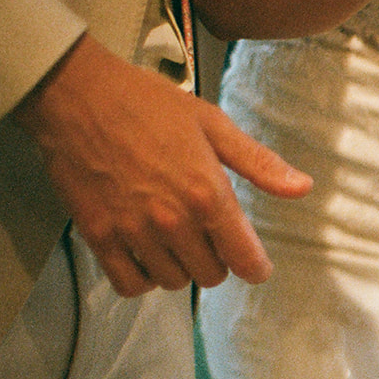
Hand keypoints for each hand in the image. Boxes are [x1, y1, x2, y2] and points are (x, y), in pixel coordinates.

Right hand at [13, 36, 311, 296]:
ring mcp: (133, 230)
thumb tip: (302, 187)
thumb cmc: (146, 104)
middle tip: (206, 235)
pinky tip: (146, 255)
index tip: (254, 263)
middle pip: (211, 275)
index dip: (255, 267)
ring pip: (173, 281)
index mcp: (207, 194)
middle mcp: (173, 220)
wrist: (76, 94)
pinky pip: (130, 284)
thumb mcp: (213, 124)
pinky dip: (142, 277)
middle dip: (216, 259)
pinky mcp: (98, 235)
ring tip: (174, 239)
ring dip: (180, 267)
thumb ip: (259, 163)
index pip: (245, 260)